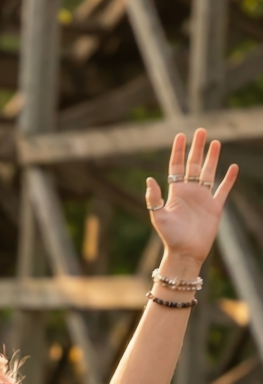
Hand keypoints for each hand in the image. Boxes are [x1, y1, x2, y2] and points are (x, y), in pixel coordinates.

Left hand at [145, 129, 237, 270]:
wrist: (185, 253)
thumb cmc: (169, 237)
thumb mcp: (159, 216)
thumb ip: (155, 198)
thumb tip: (150, 179)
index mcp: (176, 192)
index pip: (176, 167)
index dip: (178, 151)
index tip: (180, 135)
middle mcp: (190, 192)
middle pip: (194, 165)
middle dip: (197, 148)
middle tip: (201, 130)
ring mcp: (203, 198)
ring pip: (209, 173)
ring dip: (213, 158)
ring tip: (216, 142)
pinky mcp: (215, 207)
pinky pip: (224, 189)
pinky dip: (230, 179)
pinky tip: (233, 167)